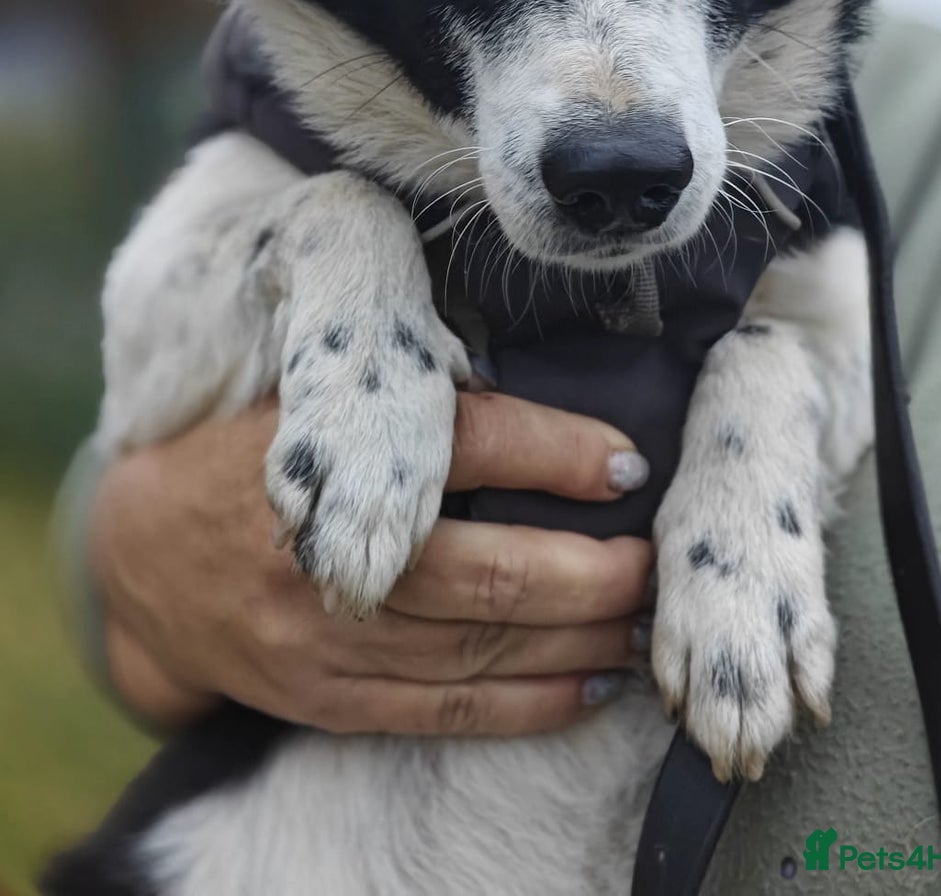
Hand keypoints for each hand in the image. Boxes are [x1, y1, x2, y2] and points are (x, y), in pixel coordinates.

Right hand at [91, 394, 653, 735]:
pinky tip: (590, 684)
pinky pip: (442, 711)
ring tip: (644, 618)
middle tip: (655, 557)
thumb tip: (517, 370)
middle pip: (487, 571)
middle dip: (591, 570)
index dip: (558, 452)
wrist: (143, 557)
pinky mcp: (325, 698)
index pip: (465, 445)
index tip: (628, 460)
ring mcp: (324, 640)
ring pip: (478, 651)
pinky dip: (527, 704)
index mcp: (323, 456)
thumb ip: (397, 384)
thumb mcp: (300, 390)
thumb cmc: (248, 453)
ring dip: (578, 640)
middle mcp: (325, 555)